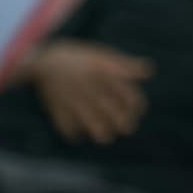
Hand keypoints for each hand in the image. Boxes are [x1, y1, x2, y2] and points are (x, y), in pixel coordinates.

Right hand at [31, 39, 152, 144]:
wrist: (42, 59)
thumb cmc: (79, 57)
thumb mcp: (103, 55)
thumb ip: (126, 65)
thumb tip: (149, 70)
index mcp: (104, 73)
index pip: (129, 95)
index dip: (136, 106)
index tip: (137, 111)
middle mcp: (91, 87)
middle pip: (115, 114)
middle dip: (124, 124)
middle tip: (125, 127)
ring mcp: (73, 99)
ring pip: (95, 126)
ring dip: (103, 133)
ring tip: (106, 136)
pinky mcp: (57, 110)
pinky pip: (70, 129)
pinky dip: (76, 133)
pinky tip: (80, 132)